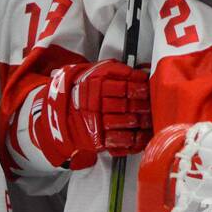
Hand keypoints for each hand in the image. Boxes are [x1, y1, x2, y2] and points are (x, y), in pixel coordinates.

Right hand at [25, 60, 149, 169]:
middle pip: (126, 104)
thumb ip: (117, 70)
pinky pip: (119, 141)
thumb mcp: (96, 72)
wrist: (59, 112)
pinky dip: (133, 140)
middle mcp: (95, 102)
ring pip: (124, 122)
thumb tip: (143, 71)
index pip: (124, 85)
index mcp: (95, 83)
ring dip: (141, 122)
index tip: (148, 89)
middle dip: (143, 105)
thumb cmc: (84, 88)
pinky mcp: (97, 138)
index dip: (140, 88)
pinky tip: (143, 137)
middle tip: (153, 105)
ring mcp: (96, 121)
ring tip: (150, 120)